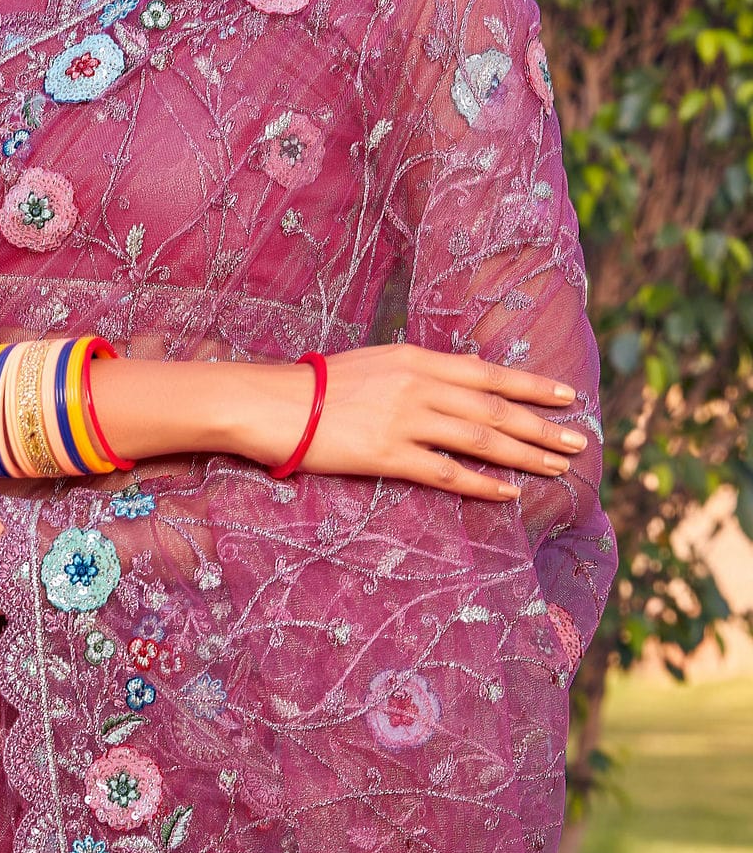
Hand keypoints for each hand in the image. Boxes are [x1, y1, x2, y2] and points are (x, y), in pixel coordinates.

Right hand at [246, 344, 589, 498]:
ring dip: (525, 454)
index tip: (566, 395)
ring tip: (557, 466)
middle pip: (494, 409)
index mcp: (416, 359)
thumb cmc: (320, 385)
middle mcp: (418, 386)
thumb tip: (453, 384)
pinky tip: (509, 493)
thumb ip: (417, 372)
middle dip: (541, 426)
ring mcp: (406, 421)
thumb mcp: (376, 363)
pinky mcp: (389, 455)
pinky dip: (483, 484)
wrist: (274, 404)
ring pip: (481, 440)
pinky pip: (447, 473)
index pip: (488, 373)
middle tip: (577, 441)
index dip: (531, 385)